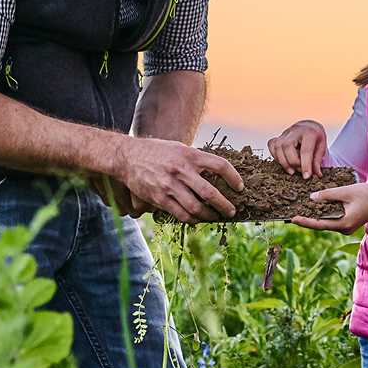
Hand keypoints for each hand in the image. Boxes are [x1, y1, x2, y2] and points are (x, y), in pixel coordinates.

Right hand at [113, 138, 242, 222]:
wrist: (127, 157)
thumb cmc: (156, 151)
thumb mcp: (178, 148)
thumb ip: (195, 159)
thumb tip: (215, 173)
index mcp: (190, 154)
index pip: (220, 165)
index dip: (234, 178)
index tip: (240, 187)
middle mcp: (181, 170)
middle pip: (210, 192)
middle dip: (225, 205)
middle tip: (232, 210)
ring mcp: (169, 186)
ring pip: (196, 208)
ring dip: (209, 215)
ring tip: (215, 216)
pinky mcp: (159, 199)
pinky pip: (180, 214)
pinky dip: (192, 219)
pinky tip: (197, 219)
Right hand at [267, 120, 328, 177]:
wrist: (310, 126)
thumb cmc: (317, 137)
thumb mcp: (322, 147)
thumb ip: (318, 160)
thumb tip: (317, 175)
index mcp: (309, 132)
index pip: (305, 150)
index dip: (305, 164)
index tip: (306, 176)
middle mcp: (295, 130)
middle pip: (287, 146)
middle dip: (292, 162)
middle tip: (299, 170)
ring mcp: (285, 133)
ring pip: (278, 146)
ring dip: (283, 161)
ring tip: (292, 170)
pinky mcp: (279, 136)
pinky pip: (272, 145)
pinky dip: (275, 155)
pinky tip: (283, 162)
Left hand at [294, 183, 367, 232]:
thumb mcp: (346, 191)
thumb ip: (328, 195)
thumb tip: (311, 198)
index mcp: (343, 224)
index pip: (319, 224)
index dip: (304, 221)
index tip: (292, 219)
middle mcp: (344, 229)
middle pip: (321, 224)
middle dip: (307, 219)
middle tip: (290, 214)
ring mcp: (346, 227)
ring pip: (326, 222)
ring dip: (314, 216)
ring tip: (299, 210)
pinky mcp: (348, 223)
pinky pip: (332, 219)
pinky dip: (324, 213)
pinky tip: (315, 207)